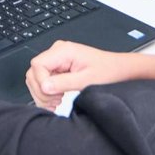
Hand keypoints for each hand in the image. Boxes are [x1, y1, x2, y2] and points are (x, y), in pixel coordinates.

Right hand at [25, 40, 154, 110]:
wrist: (120, 70)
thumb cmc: (109, 72)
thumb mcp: (87, 80)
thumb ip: (63, 83)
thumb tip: (44, 87)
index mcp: (63, 50)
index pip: (37, 65)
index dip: (41, 83)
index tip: (52, 96)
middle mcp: (57, 52)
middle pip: (34, 72)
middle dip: (41, 91)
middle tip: (55, 103)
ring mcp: (57, 60)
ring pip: (36, 78)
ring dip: (43, 93)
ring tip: (57, 102)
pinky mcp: (59, 68)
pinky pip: (44, 80)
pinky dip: (47, 92)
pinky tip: (57, 100)